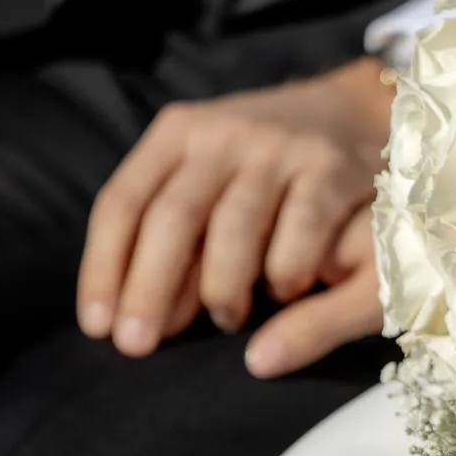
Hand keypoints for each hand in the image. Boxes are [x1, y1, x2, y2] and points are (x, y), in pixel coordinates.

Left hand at [77, 57, 391, 375]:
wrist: (356, 110)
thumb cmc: (266, 166)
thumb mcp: (210, 177)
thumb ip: (179, 240)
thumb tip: (148, 318)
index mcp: (177, 134)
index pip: (122, 203)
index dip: (103, 268)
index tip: (99, 325)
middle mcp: (222, 134)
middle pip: (172, 216)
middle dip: (149, 287)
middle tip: (138, 345)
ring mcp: (278, 148)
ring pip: (234, 225)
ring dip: (222, 284)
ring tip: (225, 321)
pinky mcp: (331, 166)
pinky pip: (303, 226)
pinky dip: (287, 267)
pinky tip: (285, 292)